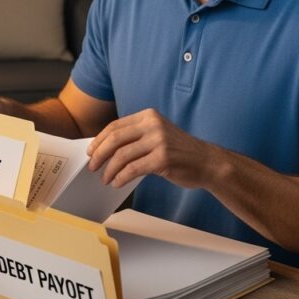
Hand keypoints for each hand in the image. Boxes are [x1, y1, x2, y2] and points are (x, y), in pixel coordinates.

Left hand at [86, 108, 215, 188]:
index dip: (100, 140)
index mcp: (149, 116)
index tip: (92, 151)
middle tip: (92, 166)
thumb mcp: (158, 134)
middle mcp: (153, 125)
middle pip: (115, 139)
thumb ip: (136, 137)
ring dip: (109, 169)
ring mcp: (159, 141)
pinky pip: (133, 169)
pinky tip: (118, 183)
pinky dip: (121, 177)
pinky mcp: (162, 158)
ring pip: (122, 155)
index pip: (115, 126)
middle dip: (100, 154)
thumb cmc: (179, 151)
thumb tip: (106, 149)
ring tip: (105, 179)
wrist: (207, 162)